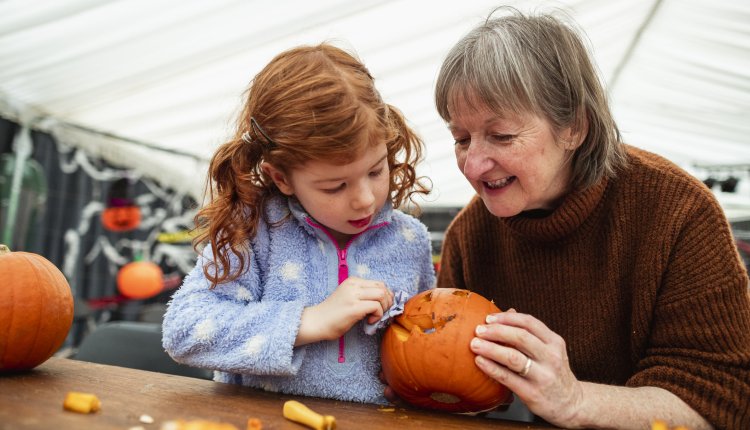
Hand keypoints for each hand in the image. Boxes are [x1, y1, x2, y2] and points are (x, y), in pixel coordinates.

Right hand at [296, 277, 393, 344]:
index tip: (381, 307)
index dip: (385, 296)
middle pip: (382, 287)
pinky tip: (369, 321)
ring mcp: (353, 295)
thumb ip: (364, 295)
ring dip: (384, 308)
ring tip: (375, 317)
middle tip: (382, 313)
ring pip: (382, 295)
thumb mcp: (349, 298)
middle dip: (388, 301)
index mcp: (353, 281)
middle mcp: (353, 285)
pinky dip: (378, 315)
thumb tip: (385, 299)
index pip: (379, 283)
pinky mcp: (354, 307)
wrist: (316, 322)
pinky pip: (376, 307)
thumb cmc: (333, 314)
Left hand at [470, 309, 583, 426]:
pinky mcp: (533, 393)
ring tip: (474, 344)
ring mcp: (543, 376)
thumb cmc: (553, 373)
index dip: (507, 318)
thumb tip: (507, 311)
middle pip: (521, 337)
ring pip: (514, 357)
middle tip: (478, 330)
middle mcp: (551, 357)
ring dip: (491, 348)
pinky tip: (480, 362)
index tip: (489, 318)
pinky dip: (492, 368)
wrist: (571, 404)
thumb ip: (531, 334)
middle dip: (496, 331)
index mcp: (555, 342)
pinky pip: (508, 378)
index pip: (530, 323)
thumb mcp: (549, 350)